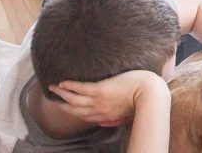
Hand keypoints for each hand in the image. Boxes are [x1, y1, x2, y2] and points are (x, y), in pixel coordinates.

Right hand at [49, 70, 167, 126]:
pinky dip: (69, 86)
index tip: (66, 108)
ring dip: (61, 94)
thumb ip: (117, 116)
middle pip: (75, 109)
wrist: (149, 93)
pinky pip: (80, 88)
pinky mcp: (100, 90)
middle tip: (52, 100)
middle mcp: (98, 110)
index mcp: (105, 115)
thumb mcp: (127, 113)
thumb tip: (113, 119)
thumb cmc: (142, 99)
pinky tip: (61, 83)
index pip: (85, 116)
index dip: (74, 112)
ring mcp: (98, 100)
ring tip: (52, 88)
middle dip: (62, 105)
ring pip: (73, 99)